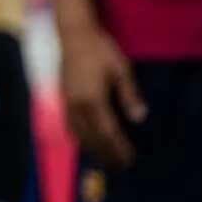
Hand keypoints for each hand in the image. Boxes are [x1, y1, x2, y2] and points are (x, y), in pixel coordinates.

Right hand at [60, 24, 145, 168]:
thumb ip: (129, 95)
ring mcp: (67, 102)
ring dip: (92, 149)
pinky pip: (69, 124)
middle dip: (106, 153)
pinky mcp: (62, 97)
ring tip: (104, 159)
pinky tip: (85, 141)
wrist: (73, 34)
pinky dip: (78, 137)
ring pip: (78, 133)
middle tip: (119, 166)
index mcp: (93, 99)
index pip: (107, 131)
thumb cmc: (100, 50)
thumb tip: (139, 117)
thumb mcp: (121, 69)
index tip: (130, 159)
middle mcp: (77, 105)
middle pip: (92, 137)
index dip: (119, 148)